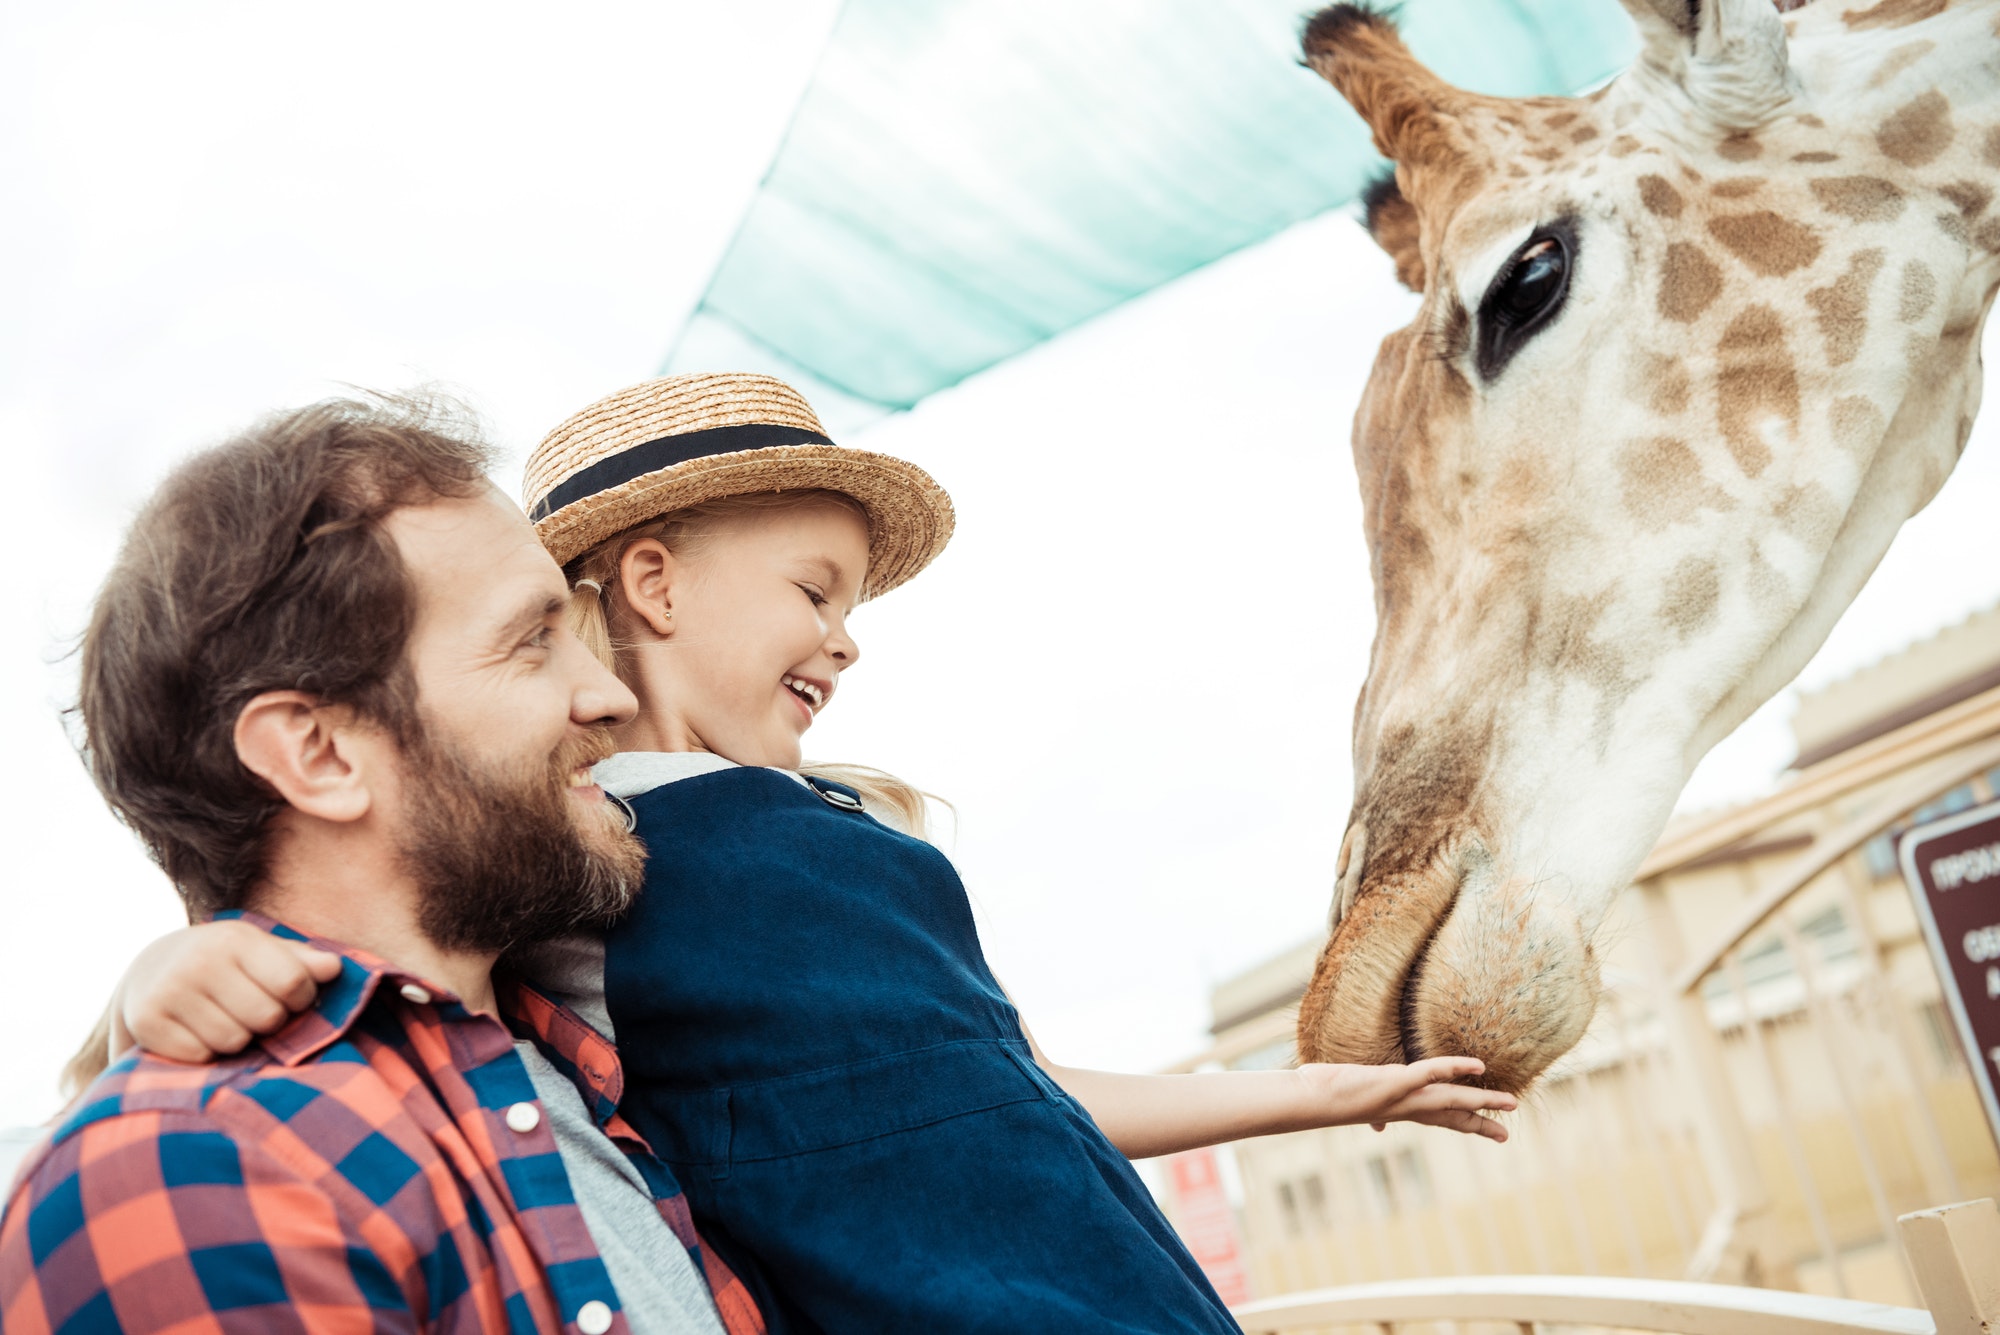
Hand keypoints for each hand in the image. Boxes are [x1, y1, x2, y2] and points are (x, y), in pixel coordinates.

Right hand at [114, 921, 342, 1063]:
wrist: (151, 967)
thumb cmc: (225, 961)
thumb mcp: (262, 951)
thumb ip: (301, 961)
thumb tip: (336, 969)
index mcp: (236, 939)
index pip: (293, 983)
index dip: (302, 999)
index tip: (293, 998)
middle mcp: (200, 961)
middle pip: (267, 1017)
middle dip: (270, 1022)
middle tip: (254, 1011)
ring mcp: (170, 991)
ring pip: (234, 1041)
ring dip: (238, 1039)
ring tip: (226, 1019)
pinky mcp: (146, 1021)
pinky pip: (201, 1057)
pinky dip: (206, 1052)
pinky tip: (198, 1031)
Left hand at [1294, 1058, 1516, 1141]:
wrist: (1307, 1100)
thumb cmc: (1326, 1098)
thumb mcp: (1355, 1105)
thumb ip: (1372, 1111)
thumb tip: (1377, 1127)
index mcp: (1400, 1110)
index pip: (1440, 1119)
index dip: (1466, 1125)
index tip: (1490, 1133)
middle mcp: (1406, 1108)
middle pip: (1452, 1118)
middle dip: (1480, 1125)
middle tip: (1507, 1137)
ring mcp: (1403, 1097)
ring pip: (1451, 1099)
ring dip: (1482, 1100)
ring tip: (1512, 1103)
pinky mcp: (1394, 1082)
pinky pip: (1430, 1073)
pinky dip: (1454, 1068)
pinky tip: (1477, 1066)